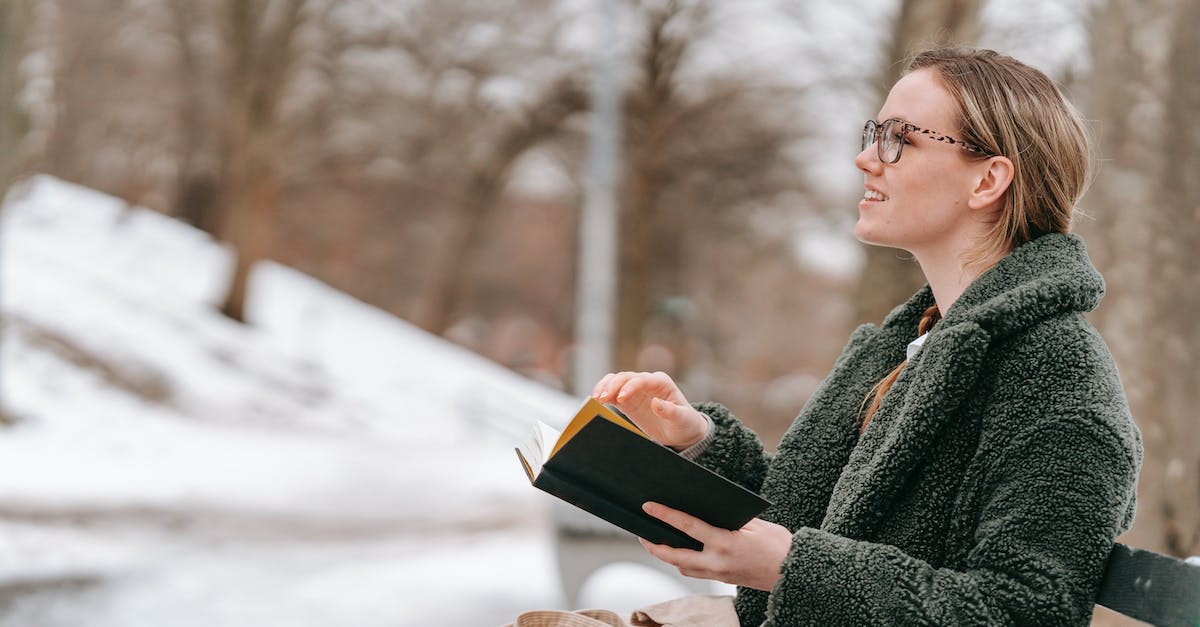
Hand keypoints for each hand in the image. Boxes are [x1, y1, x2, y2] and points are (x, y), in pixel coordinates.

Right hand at [591, 371, 707, 448]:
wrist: (681, 431)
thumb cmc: (685, 423)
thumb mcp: (682, 419)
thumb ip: (670, 411)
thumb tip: (656, 403)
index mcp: (662, 382)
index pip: (642, 379)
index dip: (629, 386)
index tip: (621, 399)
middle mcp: (647, 382)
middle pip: (626, 377)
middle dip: (612, 386)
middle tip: (601, 399)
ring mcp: (636, 390)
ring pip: (616, 380)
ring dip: (605, 387)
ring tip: (596, 399)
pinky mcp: (628, 400)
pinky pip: (613, 392)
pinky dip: (603, 393)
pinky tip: (596, 400)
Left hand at [638, 502, 792, 590]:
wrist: (794, 573)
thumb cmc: (779, 545)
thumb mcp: (756, 524)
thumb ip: (730, 518)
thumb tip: (707, 509)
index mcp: (725, 543)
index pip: (687, 526)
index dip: (665, 515)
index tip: (648, 507)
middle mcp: (718, 562)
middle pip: (675, 556)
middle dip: (655, 545)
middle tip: (641, 533)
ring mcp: (719, 574)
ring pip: (683, 567)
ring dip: (667, 555)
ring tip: (656, 540)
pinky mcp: (723, 579)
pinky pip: (695, 572)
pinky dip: (684, 561)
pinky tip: (680, 550)